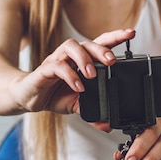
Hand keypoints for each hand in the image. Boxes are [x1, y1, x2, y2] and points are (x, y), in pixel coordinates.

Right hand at [10, 29, 135, 114]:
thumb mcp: (78, 105)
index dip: (116, 37)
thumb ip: (93, 112)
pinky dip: (69, 75)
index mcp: (82, 60)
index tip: (131, 34)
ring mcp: (57, 60)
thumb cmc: (54, 95)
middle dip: (102, 49)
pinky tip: (78, 86)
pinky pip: (57, 66)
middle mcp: (70, 56)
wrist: (29, 98)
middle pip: (88, 42)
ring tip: (93, 74)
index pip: (101, 43)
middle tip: (112, 61)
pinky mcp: (44, 70)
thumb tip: (108, 125)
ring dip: (84, 59)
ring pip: (71, 47)